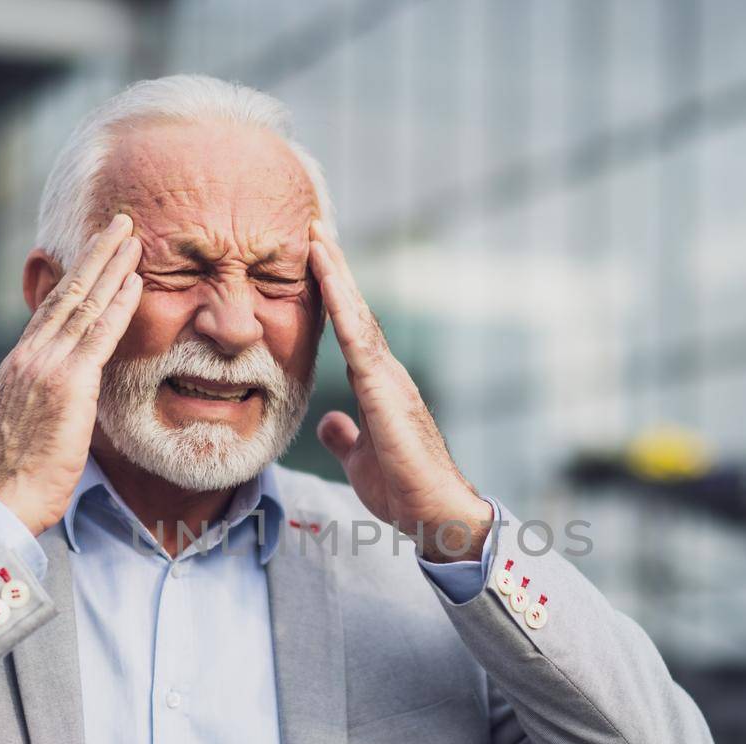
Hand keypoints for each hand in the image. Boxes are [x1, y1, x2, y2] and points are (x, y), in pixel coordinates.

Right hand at [0, 214, 143, 536]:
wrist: (7, 495)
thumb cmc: (23, 472)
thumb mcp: (33, 421)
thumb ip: (51, 395)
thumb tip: (72, 391)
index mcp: (20, 362)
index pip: (53, 307)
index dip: (77, 274)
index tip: (98, 250)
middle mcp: (30, 355)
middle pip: (67, 292)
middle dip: (96, 254)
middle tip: (121, 222)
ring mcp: (46, 366)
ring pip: (84, 305)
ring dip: (112, 267)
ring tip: (134, 238)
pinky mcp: (67, 384)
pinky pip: (98, 335)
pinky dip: (118, 305)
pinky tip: (136, 282)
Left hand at [307, 219, 492, 562]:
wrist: (432, 513)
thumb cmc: (402, 490)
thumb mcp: (360, 458)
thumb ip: (345, 436)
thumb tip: (330, 422)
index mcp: (377, 386)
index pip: (351, 330)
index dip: (332, 295)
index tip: (314, 260)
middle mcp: (386, 373)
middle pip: (356, 311)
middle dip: (333, 269)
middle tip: (313, 227)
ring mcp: (390, 379)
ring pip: (359, 316)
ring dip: (336, 276)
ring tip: (316, 238)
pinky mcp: (388, 392)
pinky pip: (360, 342)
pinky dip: (343, 308)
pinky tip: (327, 282)